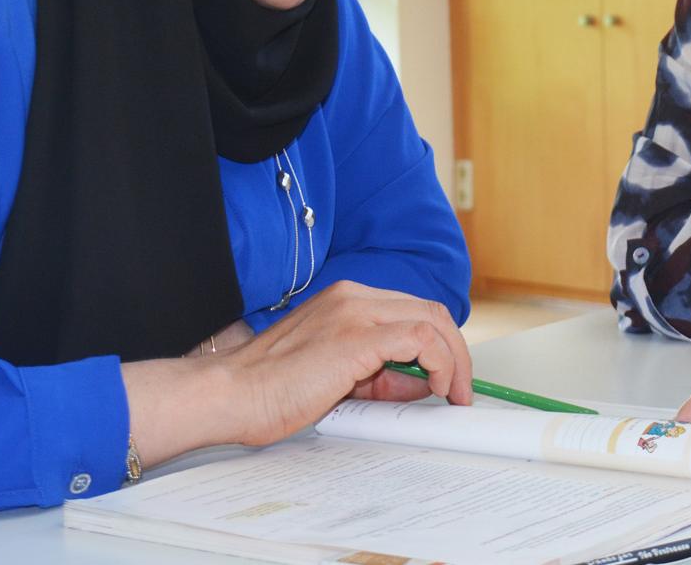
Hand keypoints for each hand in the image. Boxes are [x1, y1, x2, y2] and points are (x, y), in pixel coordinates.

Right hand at [123, 279, 471, 465]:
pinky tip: (439, 386)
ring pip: (431, 319)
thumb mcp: (336, 376)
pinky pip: (421, 339)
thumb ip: (377, 373)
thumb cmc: (270, 389)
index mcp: (347, 300)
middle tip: (461, 388)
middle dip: (455, 350)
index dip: (438, 342)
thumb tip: (419, 382)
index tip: (448, 374)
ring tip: (455, 392)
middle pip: (429, 310)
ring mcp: (356, 311)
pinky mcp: (358, 336)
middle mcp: (354, 297)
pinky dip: (441, 362)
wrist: (230, 393)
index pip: (411, 310)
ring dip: (454, 358)